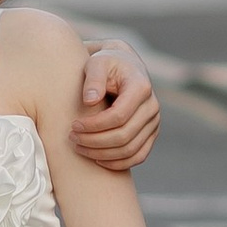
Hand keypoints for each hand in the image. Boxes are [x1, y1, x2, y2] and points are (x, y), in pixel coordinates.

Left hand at [70, 38, 159, 172]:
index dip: (95, 125)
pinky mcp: (151, 134)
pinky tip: (97, 159)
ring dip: (103, 154)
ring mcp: (154, 122)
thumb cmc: (106, 64)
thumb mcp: (97, 63)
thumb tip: (90, 100)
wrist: (123, 67)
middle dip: (95, 142)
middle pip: (124, 136)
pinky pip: (138, 156)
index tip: (74, 125)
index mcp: (141, 87)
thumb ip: (93, 78)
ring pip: (130, 150)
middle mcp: (152, 106)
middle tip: (72, 138)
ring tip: (80, 148)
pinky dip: (118, 163)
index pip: (119, 116)